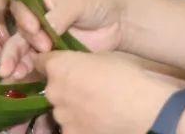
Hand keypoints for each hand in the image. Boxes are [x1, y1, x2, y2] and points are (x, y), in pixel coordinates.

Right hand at [0, 0, 128, 80]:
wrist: (118, 22)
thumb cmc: (97, 1)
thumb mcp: (78, 1)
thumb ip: (60, 14)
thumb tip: (45, 29)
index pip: (18, 4)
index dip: (21, 16)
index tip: (35, 27)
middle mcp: (33, 15)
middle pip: (15, 29)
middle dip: (15, 45)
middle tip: (27, 55)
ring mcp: (40, 36)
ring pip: (20, 48)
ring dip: (15, 60)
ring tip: (12, 73)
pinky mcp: (49, 54)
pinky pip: (33, 62)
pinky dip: (26, 70)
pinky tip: (20, 77)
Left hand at [35, 51, 177, 133]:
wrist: (143, 109)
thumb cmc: (126, 77)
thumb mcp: (101, 57)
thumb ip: (79, 62)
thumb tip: (77, 69)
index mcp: (59, 67)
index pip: (41, 62)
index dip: (52, 63)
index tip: (63, 67)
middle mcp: (53, 92)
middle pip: (52, 88)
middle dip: (65, 88)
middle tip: (86, 90)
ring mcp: (61, 116)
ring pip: (61, 110)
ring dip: (72, 108)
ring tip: (95, 108)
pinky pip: (71, 127)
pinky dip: (81, 125)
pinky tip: (98, 121)